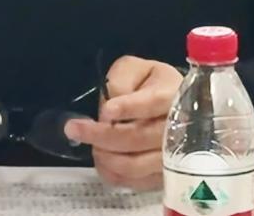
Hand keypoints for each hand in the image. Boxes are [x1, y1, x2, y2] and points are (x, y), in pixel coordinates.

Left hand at [63, 55, 182, 190]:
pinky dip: (112, 173)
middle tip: (74, 129)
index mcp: (173, 95)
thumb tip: (109, 112)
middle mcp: (180, 129)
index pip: (154, 103)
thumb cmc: (151, 84)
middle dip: (103, 135)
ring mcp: (174, 158)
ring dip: (105, 156)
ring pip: (136, 165)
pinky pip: (134, 182)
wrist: (174, 106)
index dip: (130, 107)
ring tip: (90, 144)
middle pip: (139, 137)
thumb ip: (120, 81)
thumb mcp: (135, 69)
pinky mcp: (163, 177)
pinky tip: (101, 159)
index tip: (106, 111)